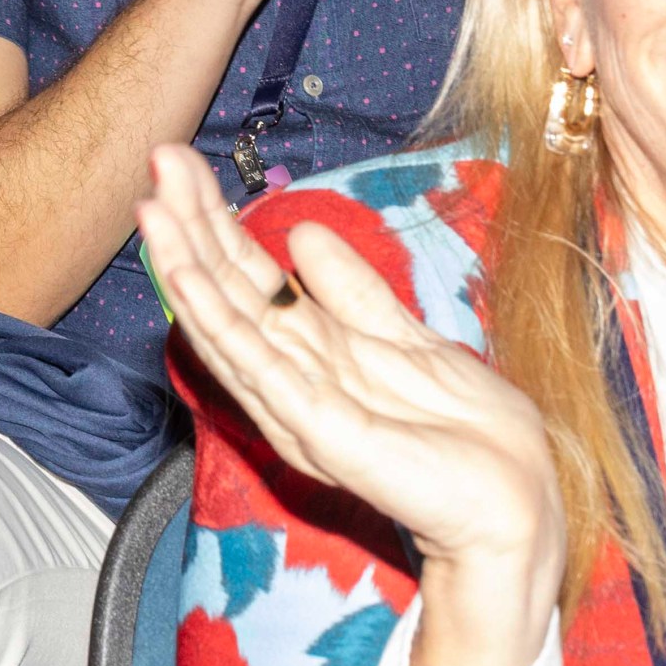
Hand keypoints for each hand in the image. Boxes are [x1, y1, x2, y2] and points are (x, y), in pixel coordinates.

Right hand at [138, 143, 565, 665]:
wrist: (514, 508)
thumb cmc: (468, 437)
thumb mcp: (408, 339)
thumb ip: (353, 292)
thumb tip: (302, 231)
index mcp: (316, 357)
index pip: (255, 281)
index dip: (219, 223)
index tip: (185, 165)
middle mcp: (295, 383)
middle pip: (233, 293)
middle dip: (193, 227)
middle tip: (155, 158)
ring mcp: (303, 408)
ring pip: (232, 326)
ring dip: (188, 267)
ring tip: (152, 210)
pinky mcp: (324, 433)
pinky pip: (264, 371)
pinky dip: (224, 327)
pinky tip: (193, 285)